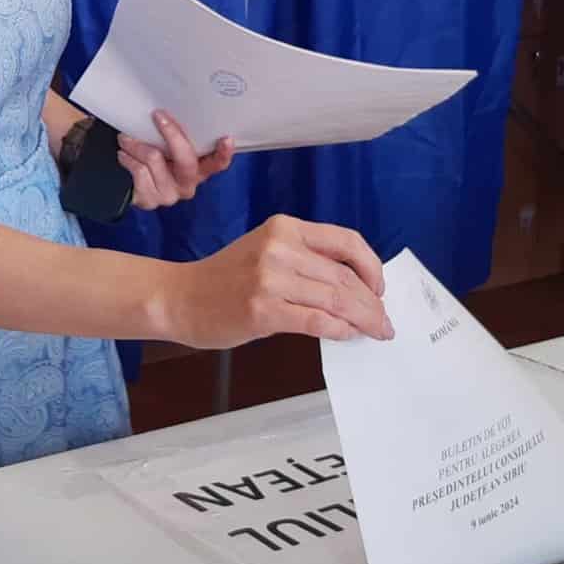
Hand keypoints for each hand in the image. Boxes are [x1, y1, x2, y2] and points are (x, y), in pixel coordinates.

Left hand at [117, 111, 235, 209]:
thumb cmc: (150, 157)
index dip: (223, 153)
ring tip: (126, 139)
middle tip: (157, 115)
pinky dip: (127, 158)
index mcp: (198, 170)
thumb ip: (176, 136)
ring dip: (136, 144)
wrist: (124, 182)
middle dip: (171, 133)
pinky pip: (139, 170)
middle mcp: (187, 184)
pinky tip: (124, 156)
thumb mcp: (166, 146)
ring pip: (154, 158)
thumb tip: (169, 111)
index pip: (217, 164)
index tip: (226, 138)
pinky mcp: (150, 200)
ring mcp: (169, 195)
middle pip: (186, 159)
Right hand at [162, 216, 393, 348]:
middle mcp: (280, 247)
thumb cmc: (224, 279)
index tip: (379, 288)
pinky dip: (339, 330)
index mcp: (285, 227)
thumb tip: (352, 288)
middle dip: (372, 302)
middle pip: (344, 276)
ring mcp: (270, 278)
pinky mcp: (263, 310)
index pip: (346, 241)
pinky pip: (316, 321)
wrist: (178, 297)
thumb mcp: (265, 251)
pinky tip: (347, 335)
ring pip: (336, 299)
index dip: (371, 266)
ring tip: (376, 332)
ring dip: (363, 319)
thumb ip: (305, 261)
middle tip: (384, 321)